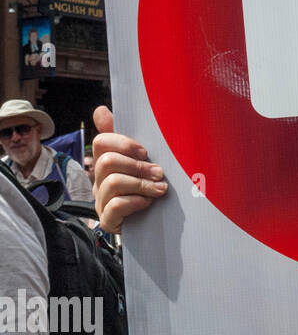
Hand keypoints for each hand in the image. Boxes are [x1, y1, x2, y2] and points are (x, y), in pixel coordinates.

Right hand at [92, 106, 167, 233]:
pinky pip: (115, 207)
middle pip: (107, 162)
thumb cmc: (148, 185)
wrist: (153, 224)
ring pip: (112, 183)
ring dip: (141, 184)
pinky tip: (148, 203)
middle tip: (160, 173)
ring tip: (160, 189)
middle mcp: (99, 180)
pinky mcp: (107, 220)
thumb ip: (126, 137)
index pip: (102, 142)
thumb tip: (100, 110)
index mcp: (107, 162)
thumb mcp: (142, 160)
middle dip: (138, 166)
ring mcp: (101, 201)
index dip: (123, 143)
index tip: (145, 151)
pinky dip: (135, 202)